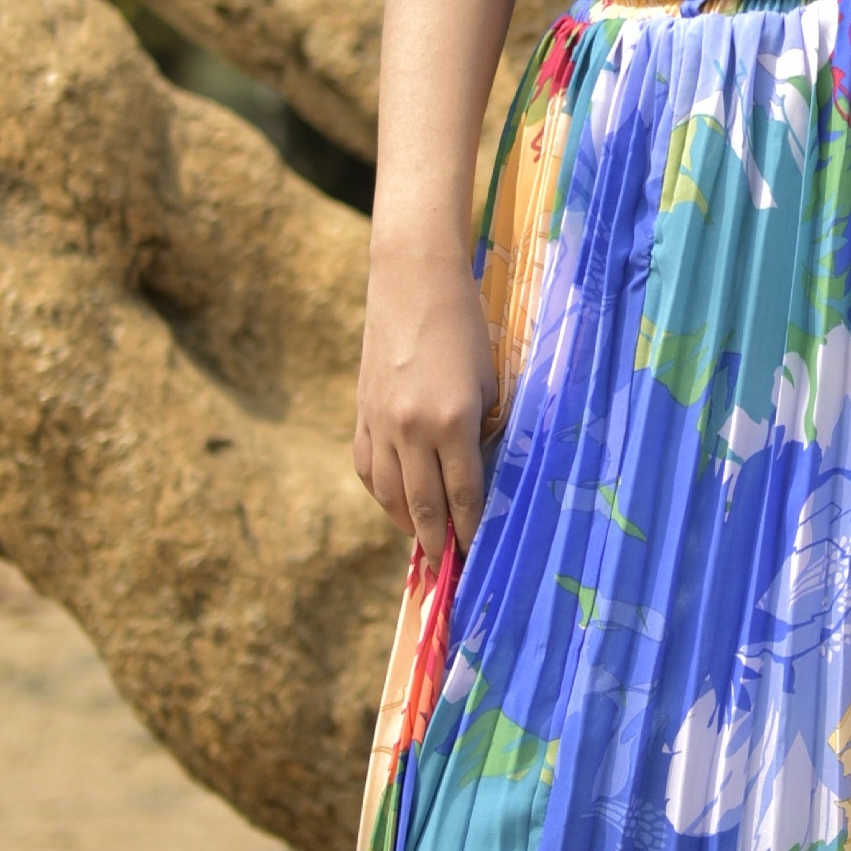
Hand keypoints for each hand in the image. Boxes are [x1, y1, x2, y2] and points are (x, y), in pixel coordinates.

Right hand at [353, 239, 497, 556]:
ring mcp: (381, 423)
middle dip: (439, 542)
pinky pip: (368, 469)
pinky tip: (396, 505)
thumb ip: (481, 432)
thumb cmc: (465, 326)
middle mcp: (411, 430)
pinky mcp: (362, 413)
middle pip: (424, 506)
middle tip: (450, 570)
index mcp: (453, 422)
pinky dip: (382, 494)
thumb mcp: (489, 382)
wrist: (412, 281)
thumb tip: (476, 477)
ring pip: (389, 495)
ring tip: (425, 543)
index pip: (464, 496)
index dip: (472, 531)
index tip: (479, 555)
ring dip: (407, 524)